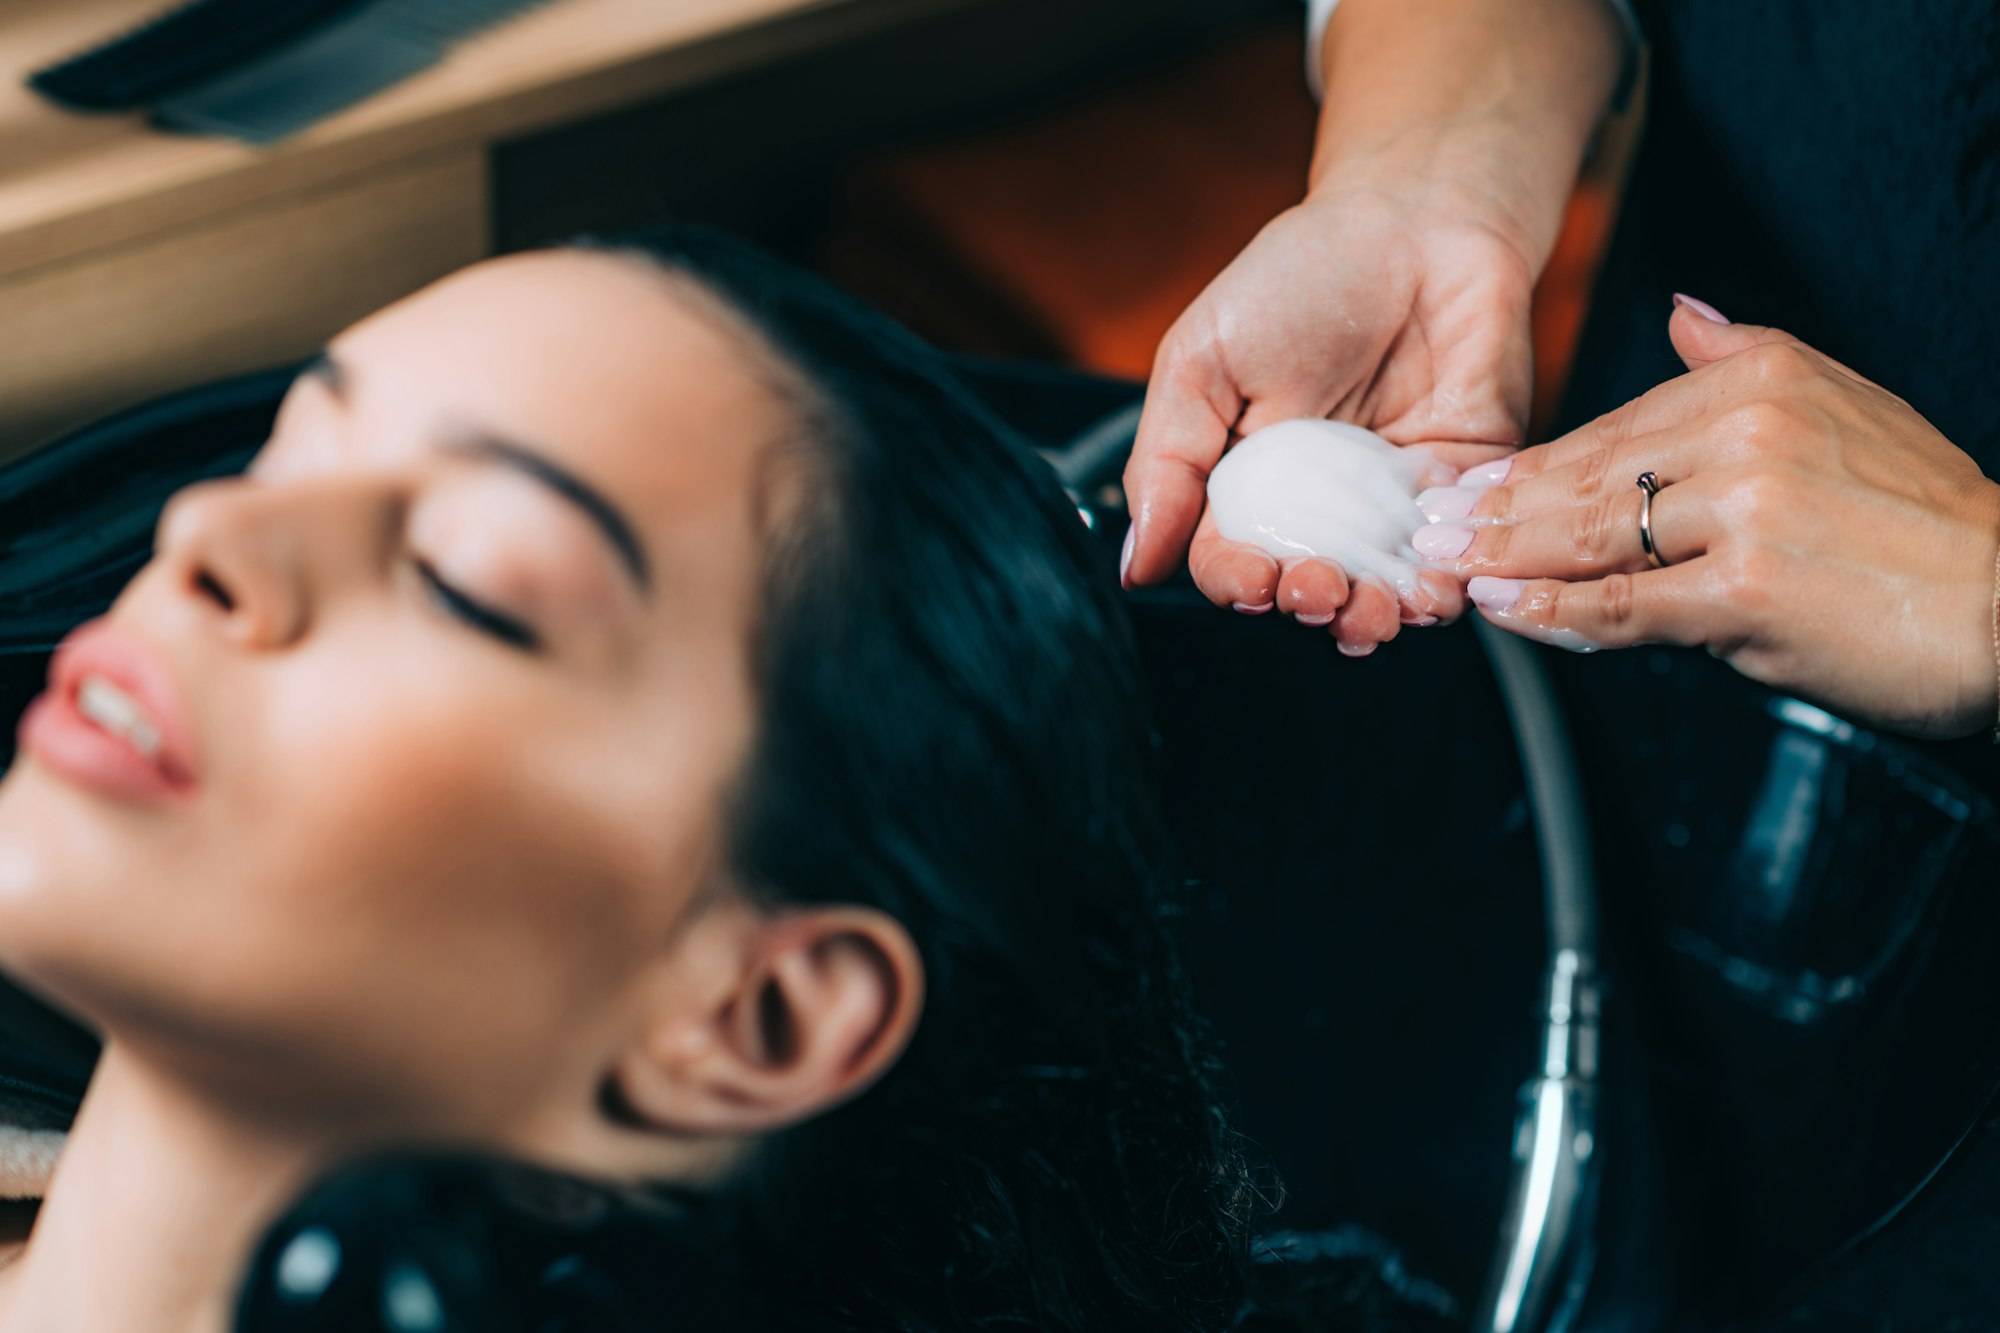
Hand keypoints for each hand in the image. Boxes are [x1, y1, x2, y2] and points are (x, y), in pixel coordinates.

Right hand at [1121, 181, 1533, 654]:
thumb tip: (1135, 566)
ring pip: (1381, 593)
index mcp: (1245, 486)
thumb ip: (1167, 462)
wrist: (1418, 218)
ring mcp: (1391, 504)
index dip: (1238, 585)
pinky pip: (1455, 554)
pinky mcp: (1463, 486)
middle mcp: (1317, 508)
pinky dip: (1445, 584)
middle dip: (1312, 607)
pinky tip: (1433, 586)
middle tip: (1317, 589)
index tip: (1253, 579)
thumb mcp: (1201, 360)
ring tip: (1374, 610)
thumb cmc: (1298, 277)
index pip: (1231, 563)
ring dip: (1375, 617)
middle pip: (1307, 592)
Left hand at [1417, 299, 1999, 738]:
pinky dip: (1553, 611)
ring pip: (1590, 535)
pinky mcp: (1743, 591)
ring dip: (1504, 555)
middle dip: (1497, 508)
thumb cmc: (1923, 519)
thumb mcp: (1844, 402)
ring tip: (1447, 566)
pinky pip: (1622, 604)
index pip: (1617, 427)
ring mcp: (1742, 510)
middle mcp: (1746, 431)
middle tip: (1430, 528)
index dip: (1534, 464)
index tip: (1473, 487)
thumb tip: (1681, 312)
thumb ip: (1747, 356)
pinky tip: (1504, 609)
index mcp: (1760, 379)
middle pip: (1589, 476)